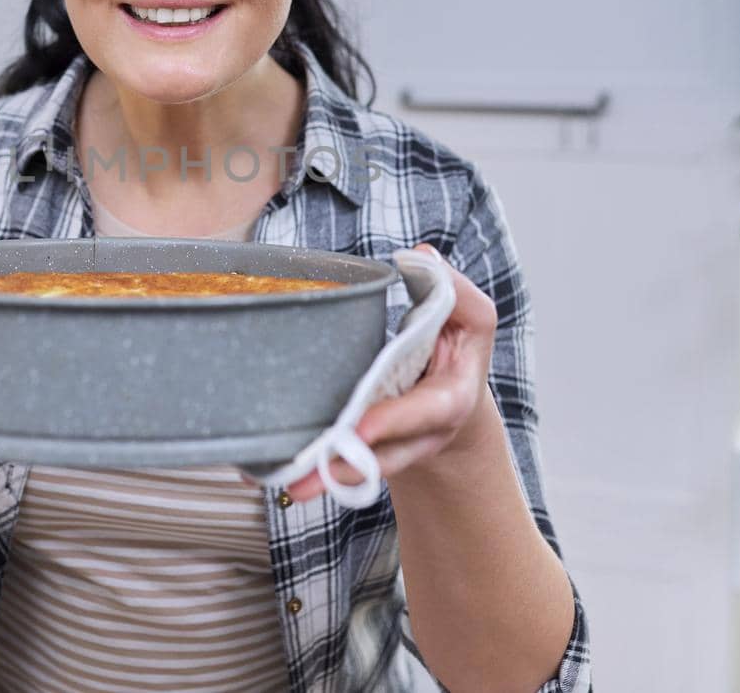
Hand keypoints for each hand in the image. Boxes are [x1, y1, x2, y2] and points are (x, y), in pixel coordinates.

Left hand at [284, 244, 497, 503]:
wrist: (453, 396)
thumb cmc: (455, 347)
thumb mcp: (468, 316)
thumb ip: (449, 288)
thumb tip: (418, 256)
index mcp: (452, 397)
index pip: (426, 410)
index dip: (396, 419)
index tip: (364, 427)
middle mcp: (423, 433)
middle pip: (385, 455)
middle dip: (346, 465)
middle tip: (304, 478)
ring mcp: (396, 448)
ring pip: (360, 469)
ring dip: (322, 477)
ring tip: (288, 483)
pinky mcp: (368, 450)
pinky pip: (340, 464)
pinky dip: (311, 470)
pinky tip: (271, 475)